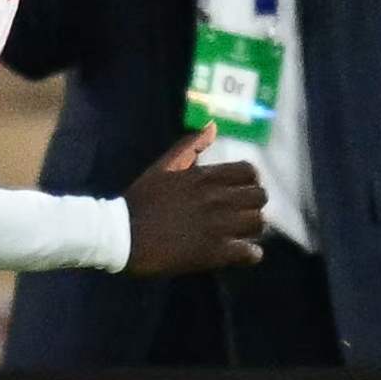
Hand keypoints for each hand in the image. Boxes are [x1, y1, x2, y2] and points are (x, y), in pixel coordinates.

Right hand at [121, 126, 266, 274]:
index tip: (242, 191)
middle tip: (242, 213)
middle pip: (259, 197)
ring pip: (258, 223)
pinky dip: (250, 253)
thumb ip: (189, 146)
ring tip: (241, 234)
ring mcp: (217, 226)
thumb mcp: (163, 167)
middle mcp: (216, 198)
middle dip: (254, 204)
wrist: (121, 236)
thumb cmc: (140, 201)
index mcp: (204, 177)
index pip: (249, 172)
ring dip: (253, 229)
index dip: (251, 182)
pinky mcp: (214, 253)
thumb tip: (212, 126)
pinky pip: (250, 252)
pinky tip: (240, 253)